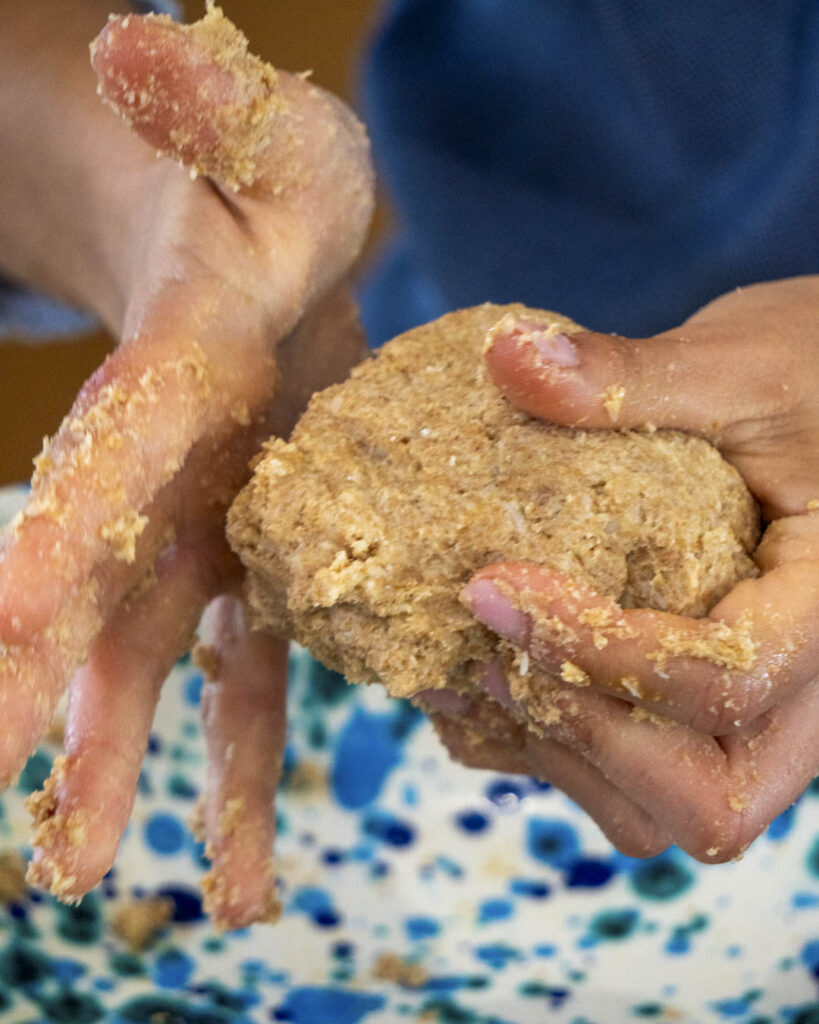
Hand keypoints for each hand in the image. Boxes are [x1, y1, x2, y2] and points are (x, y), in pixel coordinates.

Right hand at [0, 7, 372, 926]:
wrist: (262, 255)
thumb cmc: (260, 186)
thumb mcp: (260, 132)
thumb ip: (205, 110)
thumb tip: (134, 42)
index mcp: (174, 377)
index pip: (100, 462)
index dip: (51, 540)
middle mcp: (175, 474)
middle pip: (101, 590)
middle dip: (47, 695)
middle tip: (16, 813)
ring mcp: (218, 528)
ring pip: (167, 662)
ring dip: (132, 765)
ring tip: (107, 879)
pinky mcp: (273, 558)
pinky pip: (262, 670)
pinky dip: (246, 759)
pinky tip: (240, 854)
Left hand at [432, 278, 818, 861]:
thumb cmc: (814, 375)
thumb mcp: (736, 366)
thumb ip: (631, 376)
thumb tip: (508, 356)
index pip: (729, 679)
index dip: (599, 648)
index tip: (494, 586)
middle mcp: (810, 690)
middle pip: (711, 799)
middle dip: (586, 732)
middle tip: (492, 652)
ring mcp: (764, 713)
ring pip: (667, 808)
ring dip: (562, 754)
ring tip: (478, 668)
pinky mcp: (713, 710)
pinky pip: (637, 786)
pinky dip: (555, 754)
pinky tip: (491, 691)